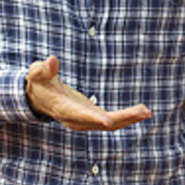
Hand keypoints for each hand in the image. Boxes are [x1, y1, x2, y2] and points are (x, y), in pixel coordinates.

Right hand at [25, 55, 150, 130]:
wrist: (39, 98)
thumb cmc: (39, 82)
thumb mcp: (37, 73)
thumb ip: (44, 68)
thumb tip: (52, 60)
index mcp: (63, 108)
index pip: (80, 115)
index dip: (94, 117)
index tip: (109, 121)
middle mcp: (76, 120)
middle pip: (102, 122)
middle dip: (123, 118)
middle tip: (144, 111)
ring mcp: (86, 121)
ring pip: (111, 124)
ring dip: (130, 119)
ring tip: (147, 112)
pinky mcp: (93, 118)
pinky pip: (112, 121)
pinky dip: (127, 117)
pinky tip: (142, 112)